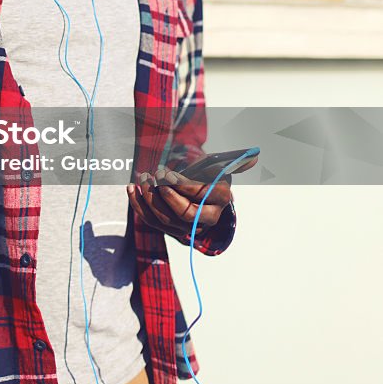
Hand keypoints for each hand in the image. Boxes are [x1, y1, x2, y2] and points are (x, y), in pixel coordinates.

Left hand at [126, 155, 257, 233]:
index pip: (200, 196)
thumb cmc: (209, 172)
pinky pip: (152, 221)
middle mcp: (207, 217)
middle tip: (152, 176)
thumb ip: (235, 159)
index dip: (181, 185)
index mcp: (221, 199)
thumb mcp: (220, 163)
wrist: (199, 189)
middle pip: (184, 214)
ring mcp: (187, 226)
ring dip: (149, 199)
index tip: (166, 172)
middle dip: (165, 195)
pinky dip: (139, 205)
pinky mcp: (170, 228)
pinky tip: (131, 189)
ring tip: (141, 179)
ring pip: (166, 219)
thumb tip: (254, 155)